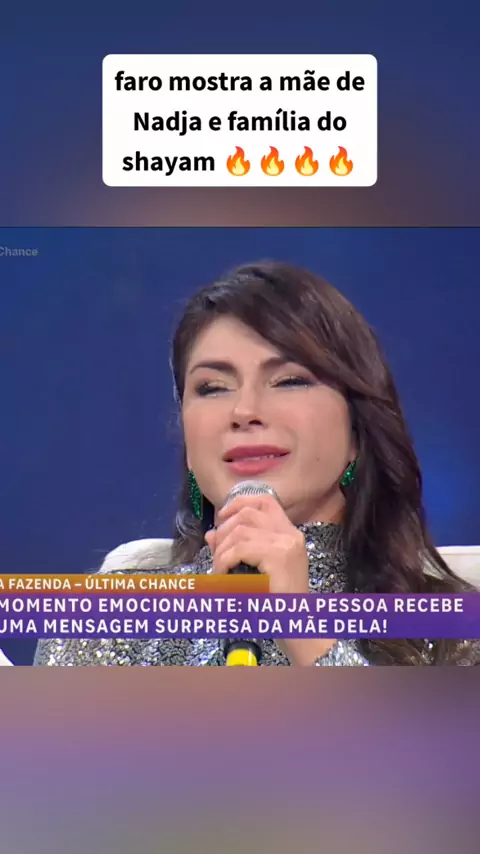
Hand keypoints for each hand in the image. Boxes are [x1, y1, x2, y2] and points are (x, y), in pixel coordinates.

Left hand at [205, 494, 334, 664]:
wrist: (295, 625)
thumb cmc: (274, 601)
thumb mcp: (253, 569)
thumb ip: (234, 548)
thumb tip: (211, 534)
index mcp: (289, 533)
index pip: (265, 501)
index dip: (239, 503)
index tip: (222, 518)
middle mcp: (290, 534)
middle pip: (247, 514)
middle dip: (224, 530)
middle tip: (217, 553)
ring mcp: (287, 543)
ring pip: (240, 530)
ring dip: (222, 549)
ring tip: (219, 568)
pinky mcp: (279, 555)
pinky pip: (240, 548)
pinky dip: (224, 559)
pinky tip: (223, 573)